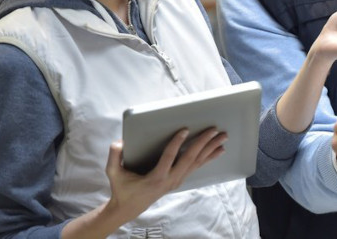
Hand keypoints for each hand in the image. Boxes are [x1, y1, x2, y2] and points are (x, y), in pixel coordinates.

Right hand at [105, 128, 226, 221]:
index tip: (185, 130)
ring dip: (210, 148)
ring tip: (223, 137)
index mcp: (155, 177)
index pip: (169, 157)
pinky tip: (219, 150)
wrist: (129, 208)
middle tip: (214, 130)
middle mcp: (170, 179)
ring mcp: (176, 180)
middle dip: (203, 143)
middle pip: (190, 159)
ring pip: (196, 162)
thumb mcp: (113, 173)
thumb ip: (114, 157)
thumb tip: (119, 142)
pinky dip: (209, 157)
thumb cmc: (122, 188)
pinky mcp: (179, 180)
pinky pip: (196, 167)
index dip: (177, 143)